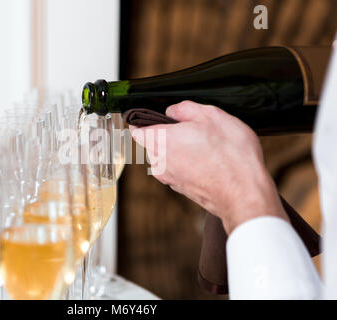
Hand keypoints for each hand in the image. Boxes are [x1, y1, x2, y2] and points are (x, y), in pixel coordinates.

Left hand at [130, 101, 287, 233]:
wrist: (244, 194)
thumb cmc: (230, 155)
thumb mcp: (211, 115)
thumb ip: (185, 109)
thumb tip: (172, 111)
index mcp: (160, 141)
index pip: (136, 129)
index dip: (142, 121)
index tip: (153, 116)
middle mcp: (159, 162)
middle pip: (154, 142)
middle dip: (170, 133)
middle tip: (195, 128)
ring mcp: (170, 178)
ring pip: (168, 156)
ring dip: (182, 149)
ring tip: (208, 146)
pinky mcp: (182, 189)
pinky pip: (180, 169)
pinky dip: (190, 164)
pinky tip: (211, 161)